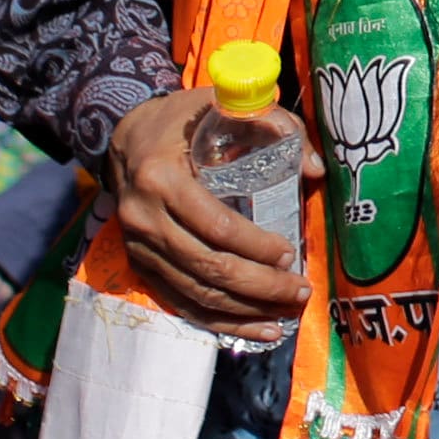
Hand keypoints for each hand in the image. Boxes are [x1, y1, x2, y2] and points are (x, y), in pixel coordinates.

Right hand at [99, 82, 312, 335]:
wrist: (124, 140)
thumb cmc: (181, 122)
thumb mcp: (222, 107)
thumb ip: (272, 126)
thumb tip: (314, 171)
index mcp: (162, 177)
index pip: (216, 225)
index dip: (256, 246)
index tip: (291, 252)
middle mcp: (145, 218)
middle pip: (209, 267)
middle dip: (261, 285)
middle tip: (300, 290)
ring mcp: (138, 247)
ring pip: (197, 293)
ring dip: (246, 310)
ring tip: (286, 313)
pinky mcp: (140, 265)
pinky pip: (182, 303)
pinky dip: (220, 322)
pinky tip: (257, 330)